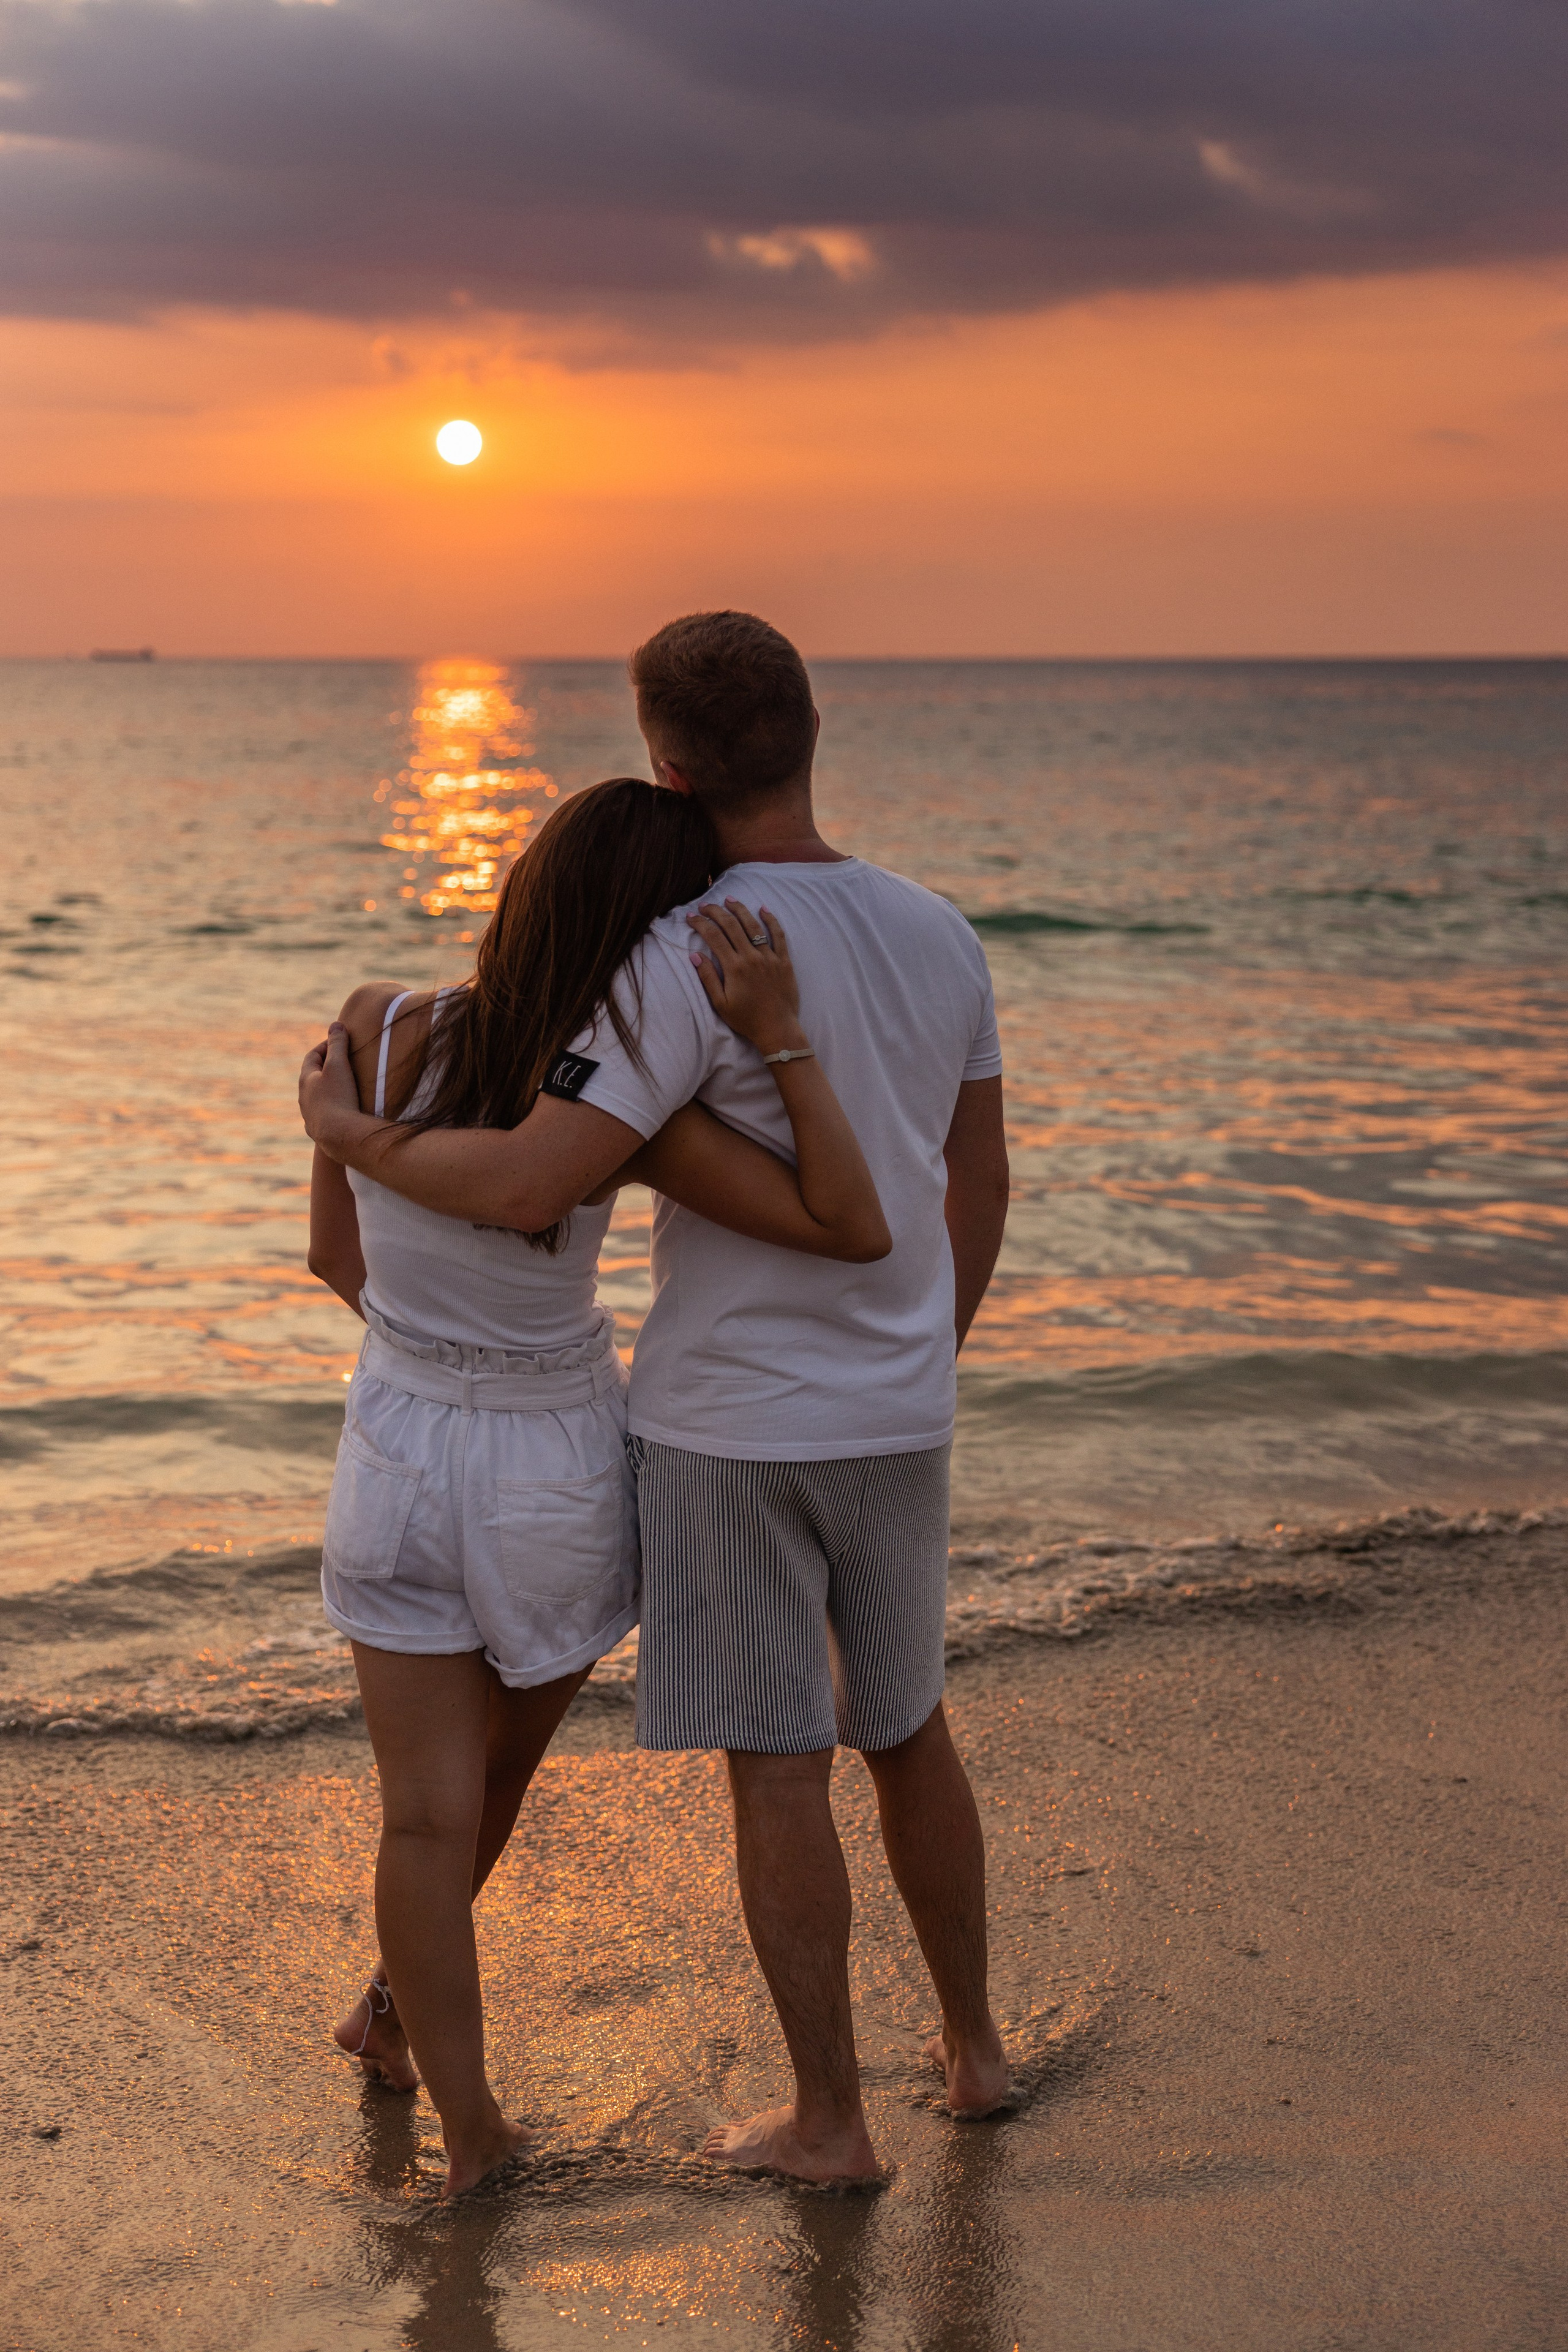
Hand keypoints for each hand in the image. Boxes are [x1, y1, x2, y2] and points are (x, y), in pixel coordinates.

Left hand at [298, 1022, 363, 1153]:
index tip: (339, 1041)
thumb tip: (336, 1025)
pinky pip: (323, 1115)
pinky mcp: (319, 1131)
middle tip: (344, 1062)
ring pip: (317, 1098)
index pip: (312, 1056)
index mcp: (306, 1079)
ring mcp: (310, 1115)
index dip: (325, 1046)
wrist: (338, 1136)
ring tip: (345, 1087)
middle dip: (327, 1068)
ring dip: (328, 1090)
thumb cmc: (338, 1097)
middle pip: (313, 1077)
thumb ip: (337, 1044)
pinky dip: (331, 1108)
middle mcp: (304, 1098)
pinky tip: (340, 1112)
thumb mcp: (338, 1065)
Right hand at [686, 900, 805, 1056]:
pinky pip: (778, 935)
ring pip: (753, 925)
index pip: (714, 936)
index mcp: (734, 967)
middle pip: (731, 925)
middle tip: (705, 904)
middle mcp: (752, 957)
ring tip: (730, 899)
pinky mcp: (784, 961)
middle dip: (716, 911)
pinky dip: (771, 920)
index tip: (691, 916)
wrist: (777, 1029)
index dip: (700, 923)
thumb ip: (707, 978)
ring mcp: (769, 957)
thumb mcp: (720, 1003)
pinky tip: (763, 909)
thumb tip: (694, 955)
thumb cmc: (746, 1019)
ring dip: (740, 910)